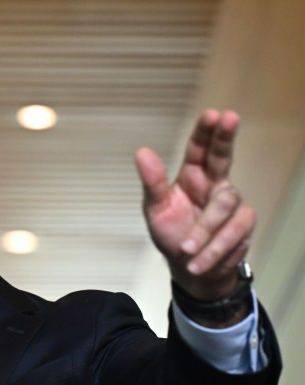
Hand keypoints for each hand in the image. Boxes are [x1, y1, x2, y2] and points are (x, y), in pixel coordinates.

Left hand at [135, 109, 254, 299]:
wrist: (190, 268)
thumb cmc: (173, 233)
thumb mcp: (155, 210)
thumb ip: (152, 183)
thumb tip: (142, 152)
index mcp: (192, 176)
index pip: (200, 148)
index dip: (206, 131)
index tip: (212, 114)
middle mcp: (214, 183)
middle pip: (223, 155)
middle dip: (226, 137)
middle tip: (230, 117)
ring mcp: (232, 203)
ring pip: (224, 206)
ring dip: (202, 232)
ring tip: (185, 250)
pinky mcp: (243, 224)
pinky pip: (233, 232)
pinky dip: (213, 250)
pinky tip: (198, 261)